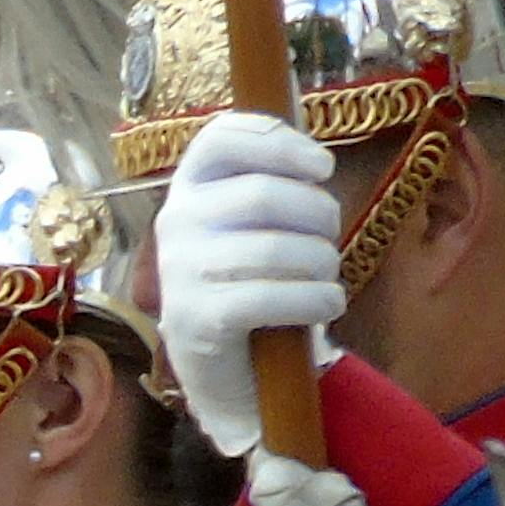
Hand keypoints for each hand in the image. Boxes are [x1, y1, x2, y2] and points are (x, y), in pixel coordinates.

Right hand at [150, 109, 340, 461]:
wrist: (224, 366)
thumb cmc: (251, 281)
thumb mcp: (252, 224)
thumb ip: (272, 181)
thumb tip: (316, 158)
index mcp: (189, 188)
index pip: (221, 139)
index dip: (280, 143)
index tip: (322, 169)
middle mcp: (175, 223)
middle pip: (264, 194)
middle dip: (319, 216)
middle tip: (330, 240)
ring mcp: (181, 273)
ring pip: (276, 249)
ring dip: (322, 263)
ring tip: (327, 278)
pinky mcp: (198, 320)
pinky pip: (273, 297)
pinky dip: (317, 300)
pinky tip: (327, 304)